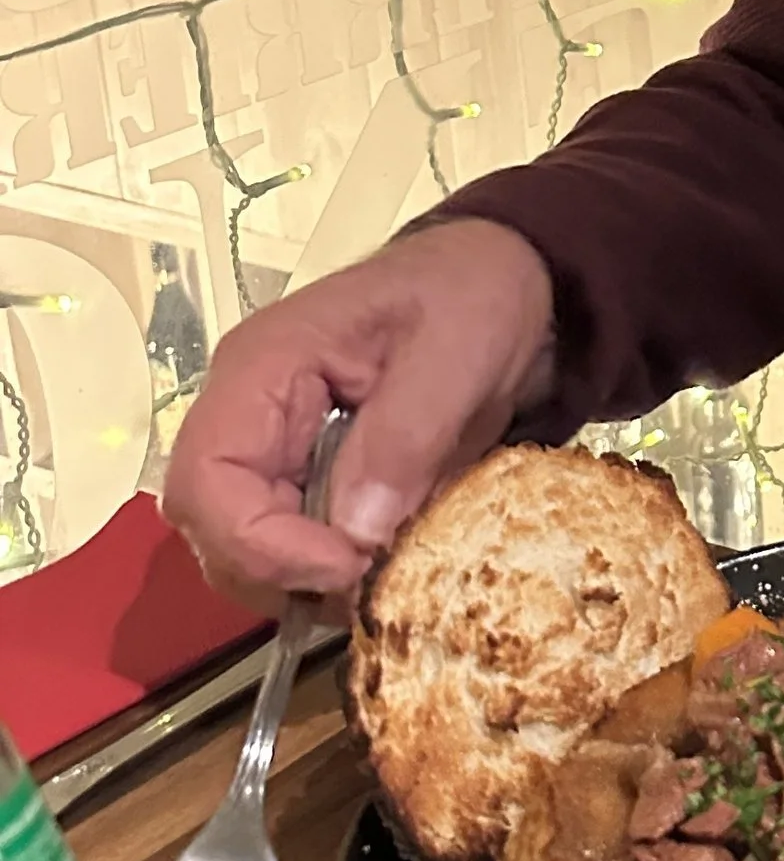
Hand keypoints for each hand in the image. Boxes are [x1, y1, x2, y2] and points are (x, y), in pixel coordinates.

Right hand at [162, 220, 558, 609]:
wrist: (498, 276)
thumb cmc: (471, 297)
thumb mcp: (456, 356)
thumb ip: (405, 438)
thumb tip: (356, 534)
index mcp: (264, 366)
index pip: (209, 478)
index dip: (262, 544)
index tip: (349, 567)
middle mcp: (246, 410)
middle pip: (210, 525)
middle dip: (279, 573)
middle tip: (368, 584)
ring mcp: (269, 443)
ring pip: (239, 546)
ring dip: (300, 581)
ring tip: (379, 576)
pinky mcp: (301, 471)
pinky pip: (286, 540)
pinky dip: (324, 569)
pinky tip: (380, 563)